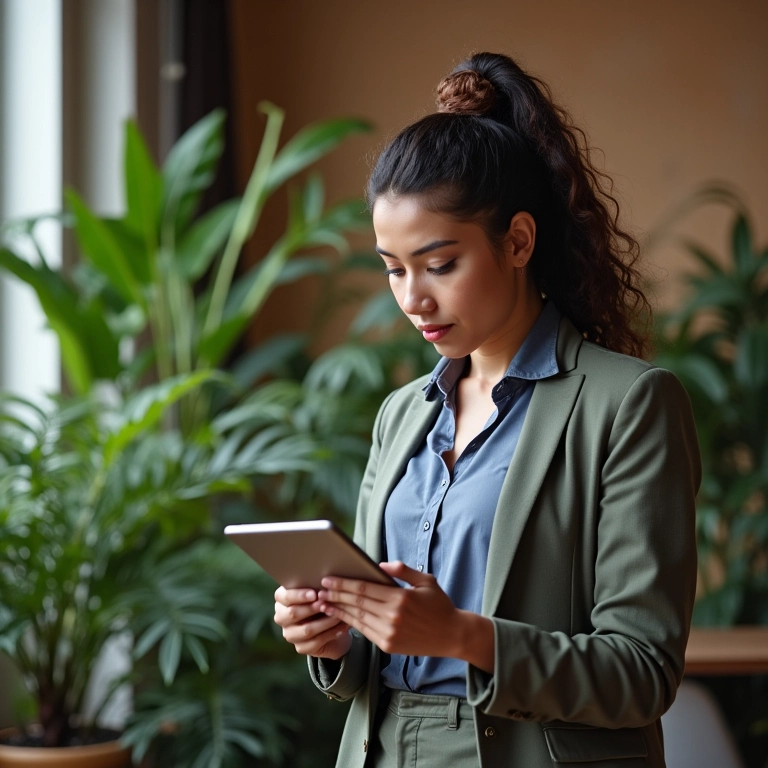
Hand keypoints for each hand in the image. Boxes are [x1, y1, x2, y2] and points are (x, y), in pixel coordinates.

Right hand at [273, 586, 351, 659]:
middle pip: (292, 614)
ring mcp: (290, 634)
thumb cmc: (322, 600)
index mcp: (282, 600)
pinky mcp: (300, 648)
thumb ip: (317, 587)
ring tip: (338, 615)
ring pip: (306, 630)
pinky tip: (342, 627)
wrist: (331, 624)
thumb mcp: (318, 591)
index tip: (314, 594)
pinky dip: (331, 633)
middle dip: (311, 609)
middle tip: (326, 604)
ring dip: (324, 622)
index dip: (299, 595)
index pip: (284, 597)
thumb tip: (325, 583)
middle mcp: (282, 617)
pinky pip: (316, 642)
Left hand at [317, 561, 492, 667]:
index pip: (365, 588)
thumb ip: (403, 570)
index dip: (344, 583)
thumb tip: (381, 565)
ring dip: (338, 610)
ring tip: (324, 602)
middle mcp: (393, 617)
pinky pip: (365, 631)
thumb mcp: (426, 581)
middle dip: (336, 595)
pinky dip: (351, 622)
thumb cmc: (440, 605)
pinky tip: (340, 616)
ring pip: (358, 618)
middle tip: (320, 588)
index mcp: (401, 598)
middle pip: (357, 603)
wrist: (453, 635)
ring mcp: (389, 633)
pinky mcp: (388, 646)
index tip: (329, 578)